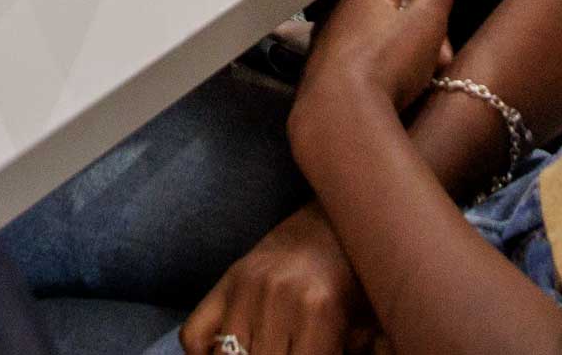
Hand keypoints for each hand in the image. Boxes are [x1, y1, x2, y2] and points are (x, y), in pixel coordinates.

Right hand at [182, 203, 367, 354]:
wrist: (336, 220)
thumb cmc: (357, 279)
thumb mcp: (367, 322)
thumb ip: (360, 350)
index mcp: (319, 310)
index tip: (309, 354)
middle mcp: (277, 298)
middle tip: (290, 350)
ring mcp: (246, 289)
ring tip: (262, 352)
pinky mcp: (226, 282)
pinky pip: (194, 335)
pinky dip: (203, 354)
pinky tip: (231, 353)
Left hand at [293, 0, 454, 141]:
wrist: (342, 113)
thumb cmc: (385, 62)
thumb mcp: (428, 16)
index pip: (404, 7)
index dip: (427, 31)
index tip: (438, 55)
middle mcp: (334, 21)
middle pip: (388, 35)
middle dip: (412, 54)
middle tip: (426, 77)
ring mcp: (322, 56)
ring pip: (372, 62)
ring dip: (392, 76)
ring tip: (404, 95)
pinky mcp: (317, 88)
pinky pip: (355, 86)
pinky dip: (370, 94)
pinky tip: (381, 106)